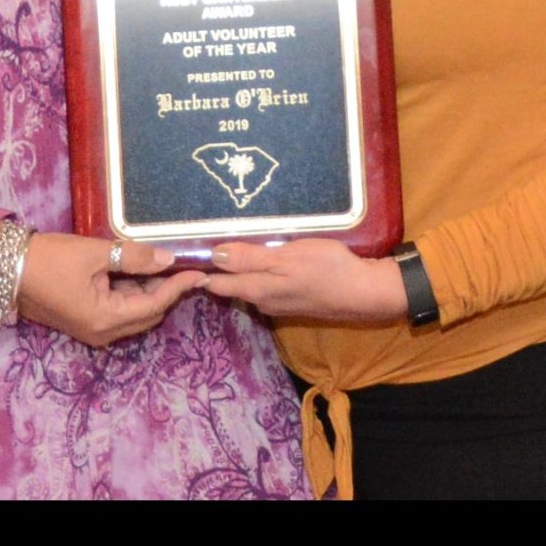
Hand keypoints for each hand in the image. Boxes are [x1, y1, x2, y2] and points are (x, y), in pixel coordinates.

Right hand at [16, 233, 205, 348]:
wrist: (4, 269)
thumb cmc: (49, 259)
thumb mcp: (95, 253)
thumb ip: (134, 258)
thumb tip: (167, 260)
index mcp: (106, 319)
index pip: (155, 304)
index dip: (178, 287)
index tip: (198, 271)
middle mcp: (102, 333)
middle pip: (148, 314)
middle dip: (167, 290)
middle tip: (180, 263)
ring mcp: (91, 331)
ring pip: (134, 314)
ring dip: (149, 292)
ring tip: (160, 263)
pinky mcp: (83, 323)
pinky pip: (118, 312)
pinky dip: (131, 295)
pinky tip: (135, 272)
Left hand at [201, 237, 408, 324]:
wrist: (363, 292)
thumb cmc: (326, 268)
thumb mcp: (286, 257)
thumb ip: (249, 258)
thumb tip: (212, 256)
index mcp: (256, 289)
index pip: (216, 283)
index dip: (199, 269)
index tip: (183, 252)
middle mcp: (262, 301)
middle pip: (229, 286)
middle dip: (214, 269)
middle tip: (200, 243)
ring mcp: (278, 302)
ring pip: (247, 286)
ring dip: (235, 271)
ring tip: (225, 247)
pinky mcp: (292, 299)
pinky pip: (264, 286)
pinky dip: (255, 273)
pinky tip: (260, 259)